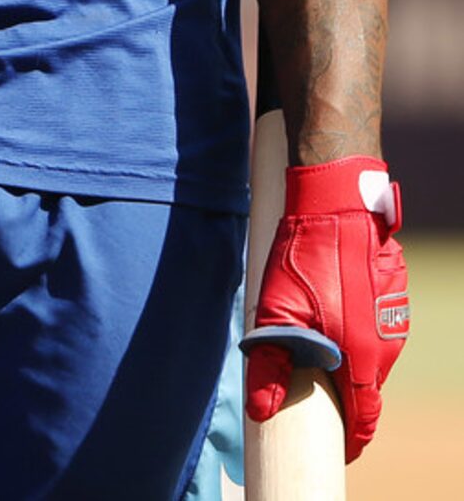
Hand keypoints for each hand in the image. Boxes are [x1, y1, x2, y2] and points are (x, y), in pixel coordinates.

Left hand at [243, 156, 409, 461]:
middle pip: (366, 389)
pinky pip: (375, 327)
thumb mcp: (276, 312)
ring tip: (317, 345)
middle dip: (342, 396)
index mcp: (362, 359)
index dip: (350, 440)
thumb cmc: (305, 257)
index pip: (363, 419)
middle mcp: (386, 346)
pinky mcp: (394, 296)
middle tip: (314, 393)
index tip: (338, 451)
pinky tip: (331, 310)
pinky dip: (356, 330)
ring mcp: (394, 319)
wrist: (336, 204)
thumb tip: (261, 410)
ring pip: (371, 357)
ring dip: (348, 358)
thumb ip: (270, 364)